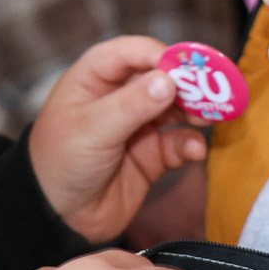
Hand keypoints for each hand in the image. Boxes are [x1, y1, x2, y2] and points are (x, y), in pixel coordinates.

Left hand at [29, 36, 209, 244]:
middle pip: (164, 78)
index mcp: (97, 76)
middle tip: (213, 92)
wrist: (55, 217)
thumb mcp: (91, 129)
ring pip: (177, 109)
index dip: (162, 56)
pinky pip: (179, 144)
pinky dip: (190, 145)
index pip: (135, 52)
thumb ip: (131, 105)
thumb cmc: (59, 161)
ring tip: (210, 117)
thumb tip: (168, 81)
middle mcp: (121, 95)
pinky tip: (194, 151)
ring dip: (196, 112)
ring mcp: (139, 125)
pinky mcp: (152, 155)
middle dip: (189, 84)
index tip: (186, 70)